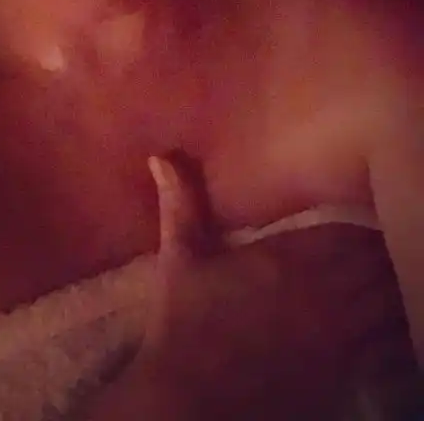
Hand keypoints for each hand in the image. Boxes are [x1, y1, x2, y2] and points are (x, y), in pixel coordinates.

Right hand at [131, 153, 415, 418]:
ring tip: (378, 279)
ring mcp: (341, 337)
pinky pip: (389, 345)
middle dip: (377, 251)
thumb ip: (181, 202)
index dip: (359, 223)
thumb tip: (162, 157)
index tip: (353, 217)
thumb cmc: (186, 323)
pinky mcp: (345, 373)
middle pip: (378, 263)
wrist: (193, 399)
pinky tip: (382, 323)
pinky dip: (392, 329)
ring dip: (388, 288)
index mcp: (290, 260)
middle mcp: (324, 294)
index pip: (351, 230)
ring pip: (390, 302)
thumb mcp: (180, 257)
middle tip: (369, 245)